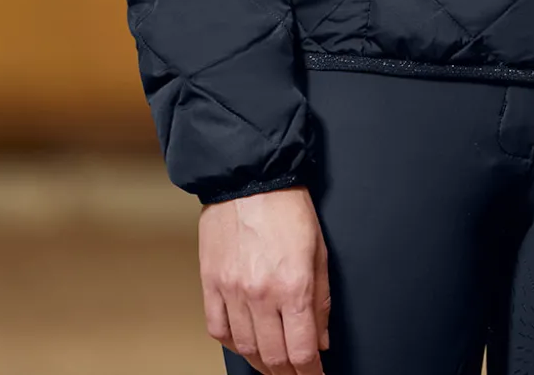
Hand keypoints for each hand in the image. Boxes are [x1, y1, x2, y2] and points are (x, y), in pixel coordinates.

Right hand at [200, 185, 330, 373]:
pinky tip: (245, 343)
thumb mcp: (319, 250)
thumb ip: (321, 300)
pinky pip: (218, 330)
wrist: (250, 177)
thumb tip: (321, 339)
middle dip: (289, 374)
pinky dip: (232, 344)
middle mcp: (261, 294)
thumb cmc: (287, 207)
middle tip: (297, 373)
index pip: (301, 352)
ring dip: (262, 364)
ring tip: (274, 364)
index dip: (310, 373)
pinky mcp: (211, 284)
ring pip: (246, 349)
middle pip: (274, 358)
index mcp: (294, 285)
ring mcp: (232, 291)